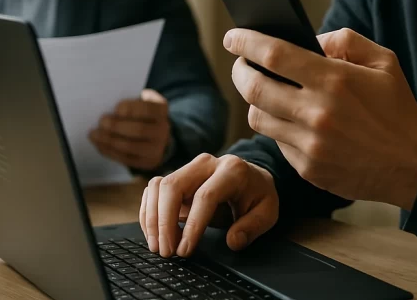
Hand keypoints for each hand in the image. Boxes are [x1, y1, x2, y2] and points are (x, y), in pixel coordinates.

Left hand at [90, 89, 171, 170]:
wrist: (154, 133)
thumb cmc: (139, 112)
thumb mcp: (139, 101)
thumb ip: (127, 102)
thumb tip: (106, 105)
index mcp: (161, 110)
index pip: (147, 109)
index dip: (131, 109)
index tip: (115, 108)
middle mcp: (163, 129)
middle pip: (139, 130)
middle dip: (117, 126)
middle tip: (101, 122)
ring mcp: (157, 148)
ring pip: (131, 147)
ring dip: (109, 140)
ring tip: (94, 134)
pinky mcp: (148, 162)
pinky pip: (126, 159)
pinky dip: (109, 151)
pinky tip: (99, 144)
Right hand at [139, 154, 278, 257]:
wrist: (251, 178)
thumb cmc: (257, 196)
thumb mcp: (267, 212)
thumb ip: (253, 227)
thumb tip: (233, 241)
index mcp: (232, 170)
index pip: (205, 196)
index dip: (192, 225)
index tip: (185, 250)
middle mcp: (206, 164)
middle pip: (173, 186)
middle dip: (164, 222)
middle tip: (167, 252)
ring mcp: (189, 168)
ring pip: (158, 187)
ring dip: (152, 219)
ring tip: (158, 247)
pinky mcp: (177, 176)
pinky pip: (153, 190)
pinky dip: (149, 213)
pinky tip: (154, 235)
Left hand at [225, 27, 416, 209]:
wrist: (413, 165)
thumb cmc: (397, 109)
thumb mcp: (383, 61)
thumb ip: (345, 40)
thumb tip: (309, 40)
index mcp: (334, 80)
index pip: (273, 54)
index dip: (246, 42)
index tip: (233, 35)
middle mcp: (317, 113)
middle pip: (254, 87)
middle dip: (239, 71)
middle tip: (241, 64)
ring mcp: (310, 144)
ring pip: (258, 117)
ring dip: (255, 101)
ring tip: (265, 91)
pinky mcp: (307, 168)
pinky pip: (276, 142)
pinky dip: (277, 127)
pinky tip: (291, 120)